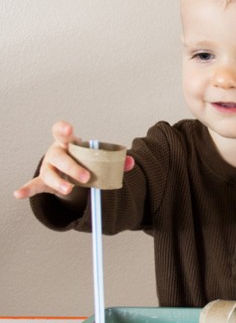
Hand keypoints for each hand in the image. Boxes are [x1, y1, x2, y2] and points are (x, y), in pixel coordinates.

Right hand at [13, 120, 134, 199]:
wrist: (73, 171)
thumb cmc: (85, 160)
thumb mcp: (98, 159)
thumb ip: (115, 160)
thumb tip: (130, 162)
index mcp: (69, 143)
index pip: (62, 132)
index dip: (63, 129)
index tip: (68, 129)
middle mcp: (56, 153)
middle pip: (59, 157)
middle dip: (72, 167)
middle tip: (86, 178)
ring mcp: (49, 167)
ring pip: (49, 173)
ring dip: (58, 182)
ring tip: (68, 189)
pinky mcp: (44, 181)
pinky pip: (34, 185)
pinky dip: (27, 189)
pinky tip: (19, 194)